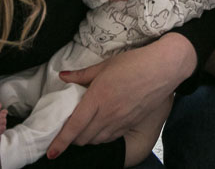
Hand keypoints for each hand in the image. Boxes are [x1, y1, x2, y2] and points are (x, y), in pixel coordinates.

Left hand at [45, 35, 192, 158]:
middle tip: (68, 132)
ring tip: (83, 131)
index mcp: (97, 97)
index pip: (74, 126)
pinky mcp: (131, 123)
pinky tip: (101, 129)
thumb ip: (82, 74)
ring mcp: (121, 121)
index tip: (50, 152)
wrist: (164, 68)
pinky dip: (101, 137)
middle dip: (72, 140)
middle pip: (83, 138)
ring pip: (97, 140)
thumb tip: (63, 76)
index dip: (60, 142)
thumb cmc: (134, 62)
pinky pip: (111, 137)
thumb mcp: (105, 65)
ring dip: (87, 139)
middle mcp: (107, 114)